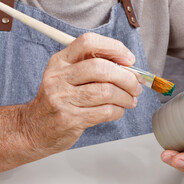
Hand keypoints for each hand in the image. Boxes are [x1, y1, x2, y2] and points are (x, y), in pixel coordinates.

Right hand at [20, 32, 142, 157]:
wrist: (35, 129)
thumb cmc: (60, 101)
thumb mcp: (68, 77)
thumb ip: (94, 68)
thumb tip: (130, 69)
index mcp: (60, 61)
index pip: (88, 42)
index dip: (114, 48)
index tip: (129, 60)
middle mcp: (59, 77)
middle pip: (101, 68)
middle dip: (126, 78)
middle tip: (136, 86)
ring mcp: (62, 98)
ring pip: (106, 91)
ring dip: (126, 97)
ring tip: (130, 100)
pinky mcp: (70, 119)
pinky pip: (105, 111)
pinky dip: (118, 111)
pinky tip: (118, 110)